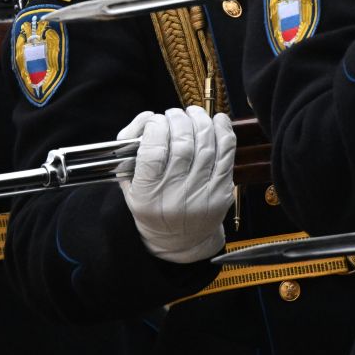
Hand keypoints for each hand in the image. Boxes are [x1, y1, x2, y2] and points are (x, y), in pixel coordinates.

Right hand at [117, 106, 236, 263]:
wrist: (180, 241)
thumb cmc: (152, 206)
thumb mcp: (128, 182)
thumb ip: (129, 145)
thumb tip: (148, 117)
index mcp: (147, 195)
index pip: (154, 151)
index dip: (156, 127)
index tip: (155, 121)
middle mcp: (176, 196)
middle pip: (182, 144)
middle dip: (178, 120)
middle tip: (173, 115)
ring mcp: (202, 194)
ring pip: (206, 145)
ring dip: (199, 120)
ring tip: (192, 113)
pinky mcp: (222, 192)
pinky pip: (227, 154)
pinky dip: (224, 131)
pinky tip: (216, 120)